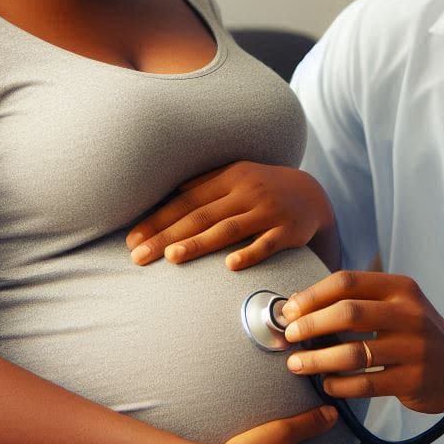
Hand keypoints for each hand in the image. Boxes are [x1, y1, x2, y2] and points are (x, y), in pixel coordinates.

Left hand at [126, 162, 336, 269]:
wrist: (312, 195)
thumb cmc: (261, 189)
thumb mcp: (235, 178)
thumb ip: (203, 187)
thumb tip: (162, 199)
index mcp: (229, 178)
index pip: (187, 200)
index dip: (158, 219)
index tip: (132, 239)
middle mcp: (247, 191)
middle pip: (201, 215)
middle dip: (167, 236)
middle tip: (138, 256)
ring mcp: (268, 211)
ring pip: (229, 228)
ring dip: (199, 243)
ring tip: (171, 257)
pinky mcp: (288, 231)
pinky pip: (267, 243)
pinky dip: (249, 254)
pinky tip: (230, 266)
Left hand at [281, 272, 443, 442]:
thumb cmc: (419, 335)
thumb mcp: (399, 306)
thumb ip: (359, 302)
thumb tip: (300, 305)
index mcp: (400, 288)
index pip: (347, 281)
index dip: (312, 295)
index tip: (289, 310)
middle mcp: (410, 314)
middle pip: (347, 313)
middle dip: (310, 324)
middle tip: (288, 336)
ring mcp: (414, 348)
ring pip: (353, 353)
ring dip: (317, 359)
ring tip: (296, 364)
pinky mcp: (413, 380)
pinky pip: (365, 384)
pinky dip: (339, 385)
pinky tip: (326, 384)